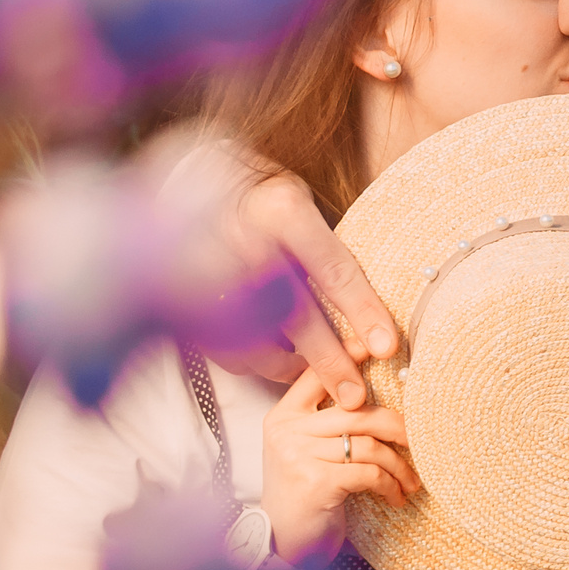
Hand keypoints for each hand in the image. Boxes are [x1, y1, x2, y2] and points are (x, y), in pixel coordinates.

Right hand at [171, 136, 400, 408]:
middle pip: (293, 313)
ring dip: (290, 366)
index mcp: (282, 210)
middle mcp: (242, 239)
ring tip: (319, 378)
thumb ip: (326, 249)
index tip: (386, 348)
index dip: (362, 312)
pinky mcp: (182, 294)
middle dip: (327, 360)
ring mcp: (206, 270)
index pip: (332, 270)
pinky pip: (223, 344)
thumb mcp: (302, 201)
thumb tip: (371, 308)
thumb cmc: (264, 194)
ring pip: (254, 337)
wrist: (191, 175)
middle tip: (355, 394)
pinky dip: (255, 362)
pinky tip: (280, 364)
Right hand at [260, 366, 422, 561]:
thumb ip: (331, 423)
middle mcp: (287, 430)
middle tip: (421, 443)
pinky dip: (390, 485)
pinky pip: (369, 472)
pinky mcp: (315, 481)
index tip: (382, 348)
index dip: (350, 355)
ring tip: (411, 482)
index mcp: (285, 416)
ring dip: (399, 466)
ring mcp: (298, 454)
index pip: (317, 374)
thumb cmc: (306, 494)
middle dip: (399, 427)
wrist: (284, 545)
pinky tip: (396, 497)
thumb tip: (382, 397)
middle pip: (358, 410)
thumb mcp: (309, 452)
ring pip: (369, 444)